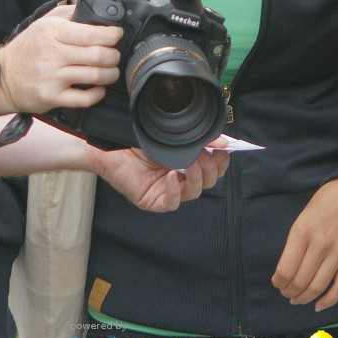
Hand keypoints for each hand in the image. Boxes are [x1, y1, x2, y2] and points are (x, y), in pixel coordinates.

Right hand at [0, 5, 122, 115]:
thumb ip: (68, 13)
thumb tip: (93, 9)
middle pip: (98, 55)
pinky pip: (84, 98)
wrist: (2, 77)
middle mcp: (53, 54)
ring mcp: (52, 78)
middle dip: (114, 55)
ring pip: (96, 76)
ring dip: (111, 74)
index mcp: (53, 33)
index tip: (117, 34)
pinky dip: (98, 93)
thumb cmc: (27, 49)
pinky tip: (98, 87)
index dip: (111, 34)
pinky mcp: (52, 97)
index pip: (91, 33)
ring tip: (110, 71)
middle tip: (114, 55)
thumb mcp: (43, 23)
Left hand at [91, 137, 230, 210]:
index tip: (225, 151)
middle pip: (207, 182)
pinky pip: (172, 202)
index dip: (221, 162)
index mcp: (186, 162)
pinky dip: (175, 190)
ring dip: (196, 177)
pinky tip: (171, 175)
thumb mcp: (173, 135)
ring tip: (192, 162)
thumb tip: (223, 140)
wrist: (112, 145)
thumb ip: (198, 137)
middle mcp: (179, 177)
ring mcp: (167, 190)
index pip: (212, 168)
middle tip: (206, 154)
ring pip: (194, 192)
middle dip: (211, 168)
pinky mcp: (154, 200)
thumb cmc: (139, 138)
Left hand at [272, 177, 337, 310]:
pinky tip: (319, 305)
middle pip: (300, 281)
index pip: (286, 269)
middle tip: (287, 294)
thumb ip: (296, 243)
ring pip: (318, 287)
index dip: (279, 282)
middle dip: (289, 292)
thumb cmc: (325, 201)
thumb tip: (288, 270)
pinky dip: (329, 300)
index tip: (277, 284)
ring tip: (298, 299)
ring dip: (305, 298)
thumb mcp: (303, 217)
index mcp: (302, 231)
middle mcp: (320, 244)